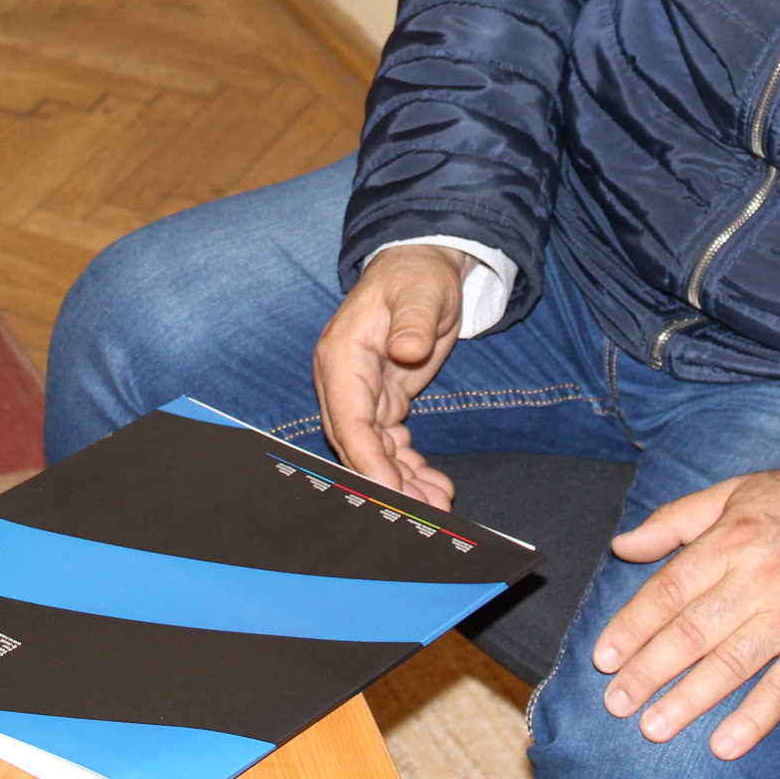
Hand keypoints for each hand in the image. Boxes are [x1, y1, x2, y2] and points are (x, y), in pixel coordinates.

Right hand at [312, 245, 464, 509]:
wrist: (422, 266)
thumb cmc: (418, 276)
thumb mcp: (421, 293)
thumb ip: (413, 322)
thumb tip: (406, 349)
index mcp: (342, 357)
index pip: (349, 420)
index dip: (368, 461)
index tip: (392, 493)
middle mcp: (344, 380)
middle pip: (357, 445)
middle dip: (386, 482)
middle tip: (422, 513)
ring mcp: (361, 393)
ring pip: (374, 452)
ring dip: (401, 482)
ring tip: (436, 504)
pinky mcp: (382, 400)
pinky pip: (389, 444)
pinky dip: (408, 467)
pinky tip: (433, 486)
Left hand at [592, 457, 779, 758]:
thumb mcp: (736, 491)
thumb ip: (676, 520)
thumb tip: (624, 546)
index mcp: (730, 541)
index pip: (667, 591)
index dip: (631, 627)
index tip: (603, 657)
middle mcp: (757, 580)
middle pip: (690, 633)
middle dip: (647, 671)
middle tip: (615, 702)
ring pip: (729, 664)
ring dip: (688, 700)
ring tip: (652, 727)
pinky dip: (755, 718)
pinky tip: (724, 744)